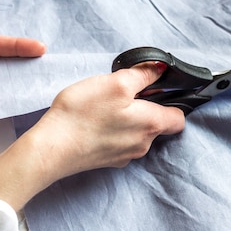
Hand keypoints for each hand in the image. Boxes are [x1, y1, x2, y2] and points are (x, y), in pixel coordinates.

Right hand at [0, 62, 185, 210]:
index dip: (174, 102)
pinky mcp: (106, 161)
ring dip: (127, 119)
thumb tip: (160, 69)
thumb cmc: (84, 114)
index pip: (179, 118)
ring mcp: (125, 156)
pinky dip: (112, 131)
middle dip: (146, 108)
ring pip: (136, 133)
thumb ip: (142, 75)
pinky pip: (118, 142)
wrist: (51, 149)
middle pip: (156, 124)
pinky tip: (95, 122)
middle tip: (123, 93)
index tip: (159, 90)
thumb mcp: (116, 83)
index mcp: (152, 124)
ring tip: (105, 106)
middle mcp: (143, 145)